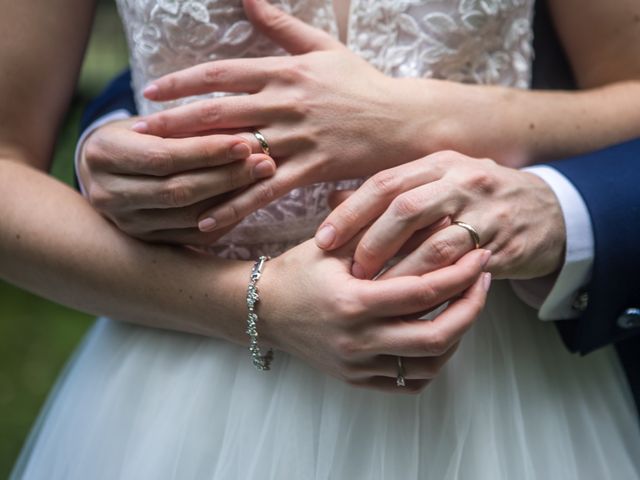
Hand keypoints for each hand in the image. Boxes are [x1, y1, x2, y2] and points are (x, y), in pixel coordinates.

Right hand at [78, 118, 275, 244]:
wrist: (107, 169)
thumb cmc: (138, 134)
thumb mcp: (154, 121)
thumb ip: (187, 127)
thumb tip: (242, 134)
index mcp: (103, 154)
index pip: (164, 157)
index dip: (207, 151)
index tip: (246, 142)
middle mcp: (107, 194)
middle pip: (177, 190)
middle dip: (226, 177)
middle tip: (264, 163)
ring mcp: (126, 223)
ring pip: (188, 217)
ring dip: (231, 199)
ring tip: (261, 180)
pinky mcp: (146, 241)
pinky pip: (193, 236)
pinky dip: (224, 219)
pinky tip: (249, 202)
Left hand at [133, 0, 426, 232]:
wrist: (405, 121)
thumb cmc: (363, 84)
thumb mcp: (324, 48)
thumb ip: (282, 26)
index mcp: (286, 72)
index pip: (223, 74)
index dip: (183, 83)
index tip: (151, 92)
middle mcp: (286, 103)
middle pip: (220, 113)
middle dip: (176, 124)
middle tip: (139, 134)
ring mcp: (298, 138)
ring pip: (239, 152)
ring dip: (198, 165)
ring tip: (163, 177)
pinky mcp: (311, 169)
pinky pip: (266, 189)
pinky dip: (236, 204)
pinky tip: (208, 217)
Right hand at [258, 237, 491, 392]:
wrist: (262, 309)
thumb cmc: (297, 271)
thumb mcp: (332, 246)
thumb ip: (380, 234)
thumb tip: (434, 220)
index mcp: (353, 303)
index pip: (425, 292)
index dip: (460, 274)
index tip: (479, 255)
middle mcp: (357, 340)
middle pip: (437, 336)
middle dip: (471, 309)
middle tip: (483, 283)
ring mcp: (357, 365)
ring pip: (428, 365)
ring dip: (457, 337)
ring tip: (464, 307)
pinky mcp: (356, 379)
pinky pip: (408, 382)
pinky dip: (431, 363)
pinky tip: (438, 337)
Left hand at [315, 151, 565, 280]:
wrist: (547, 211)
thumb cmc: (477, 199)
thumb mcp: (437, 183)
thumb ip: (389, 192)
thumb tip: (333, 201)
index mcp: (438, 163)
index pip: (384, 183)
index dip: (350, 213)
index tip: (323, 240)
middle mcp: (461, 181)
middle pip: (405, 209)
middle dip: (371, 242)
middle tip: (351, 270)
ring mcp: (485, 212)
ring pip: (433, 243)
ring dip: (400, 271)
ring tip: (374, 291)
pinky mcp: (503, 245)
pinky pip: (462, 269)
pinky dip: (434, 285)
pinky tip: (413, 299)